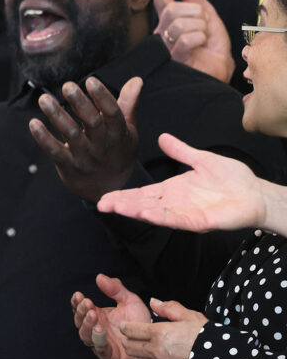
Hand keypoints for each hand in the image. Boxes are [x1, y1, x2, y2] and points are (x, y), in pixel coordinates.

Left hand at [30, 76, 141, 201]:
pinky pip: (55, 152)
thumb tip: (136, 79)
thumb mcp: (127, 130)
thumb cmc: (117, 151)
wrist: (110, 190)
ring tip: (44, 99)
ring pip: (71, 135)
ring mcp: (85, 157)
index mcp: (118, 134)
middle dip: (80, 104)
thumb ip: (128, 104)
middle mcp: (102, 146)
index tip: (91, 81)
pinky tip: (33, 123)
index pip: (113, 114)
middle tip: (67, 86)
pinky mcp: (68, 167)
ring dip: (57, 116)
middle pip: (92, 123)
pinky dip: (43, 138)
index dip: (103, 98)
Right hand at [72, 273, 150, 358]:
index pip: (80, 308)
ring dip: (86, 325)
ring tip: (93, 315)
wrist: (155, 340)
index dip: (76, 302)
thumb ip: (115, 288)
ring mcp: (101, 342)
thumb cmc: (140, 321)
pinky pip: (99, 349)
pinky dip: (97, 340)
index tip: (79, 295)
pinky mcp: (109, 354)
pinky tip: (100, 330)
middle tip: (88, 304)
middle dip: (81, 311)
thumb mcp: (129, 300)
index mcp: (98, 315)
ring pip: (85, 335)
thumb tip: (99, 277)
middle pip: (79, 321)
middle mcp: (96, 328)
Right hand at [97, 133, 265, 231]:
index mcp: (172, 190)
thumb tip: (162, 137)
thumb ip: (180, 151)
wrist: (258, 193)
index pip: (142, 193)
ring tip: (116, 208)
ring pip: (155, 213)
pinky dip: (160, 217)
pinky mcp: (200, 222)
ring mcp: (186, 214)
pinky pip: (177, 219)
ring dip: (135, 211)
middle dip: (121, 205)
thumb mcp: (202, 159)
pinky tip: (145, 213)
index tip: (104, 197)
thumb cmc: (234, 179)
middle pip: (142, 205)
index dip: (123, 196)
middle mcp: (175, 203)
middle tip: (100, 205)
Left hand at [121, 298, 206, 358]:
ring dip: (138, 356)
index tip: (127, 326)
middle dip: (130, 341)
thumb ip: (169, 308)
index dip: (126, 327)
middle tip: (135, 338)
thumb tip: (153, 302)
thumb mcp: (189, 316)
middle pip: (130, 346)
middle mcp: (156, 351)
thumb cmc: (207, 337)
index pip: (130, 330)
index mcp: (159, 333)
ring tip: (146, 350)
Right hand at [154, 0, 233, 83]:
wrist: (218, 74)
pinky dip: (200, 38)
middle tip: (203, 24)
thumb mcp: (208, 17)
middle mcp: (164, 32)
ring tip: (203, 38)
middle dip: (195, 12)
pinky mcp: (172, 58)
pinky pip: (185, 38)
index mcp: (172, 21)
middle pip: (172, 9)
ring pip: (178, 23)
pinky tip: (201, 46)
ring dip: (200, 27)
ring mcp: (166, 46)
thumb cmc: (212, 49)